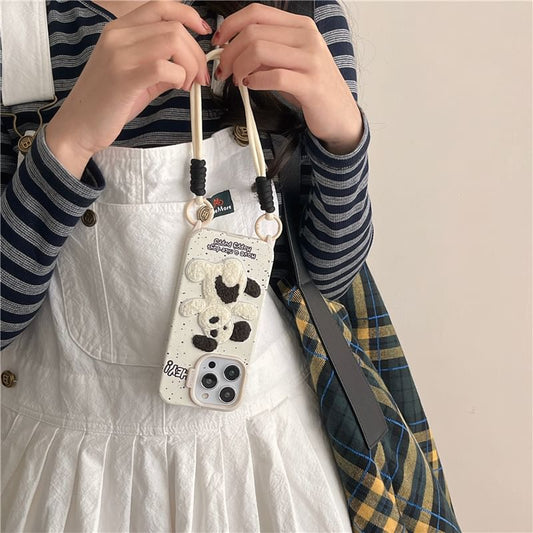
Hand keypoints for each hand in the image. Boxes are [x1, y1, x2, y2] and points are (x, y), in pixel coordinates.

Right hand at [47, 0, 211, 162]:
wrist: (79, 125)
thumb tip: (190, 63)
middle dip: (196, 53)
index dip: (188, 15)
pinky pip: (164, 67)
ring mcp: (119, 54)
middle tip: (198, 77)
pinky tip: (177, 88)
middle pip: (174, 27)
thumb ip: (161, 63)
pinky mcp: (124, 78)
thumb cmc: (107, 102)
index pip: (161, 6)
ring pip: (173, 41)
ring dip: (190, 65)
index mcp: (120, 30)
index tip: (203, 32)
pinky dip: (180, 77)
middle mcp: (118, 35)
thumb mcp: (136, 75)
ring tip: (186, 84)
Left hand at [212, 3, 362, 153]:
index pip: (256, 13)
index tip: (219, 43)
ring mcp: (311, 60)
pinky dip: (255, 82)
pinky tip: (251, 87)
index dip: (231, 25)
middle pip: (253, 32)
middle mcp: (307, 38)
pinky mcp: (311, 85)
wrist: (340, 115)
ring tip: (238, 81)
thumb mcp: (290, 61)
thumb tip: (232, 48)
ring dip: (240, 67)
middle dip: (230, 53)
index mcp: (300, 26)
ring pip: (259, 51)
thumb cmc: (311, 88)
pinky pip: (274, 77)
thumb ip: (267, 50)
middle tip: (225, 70)